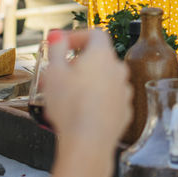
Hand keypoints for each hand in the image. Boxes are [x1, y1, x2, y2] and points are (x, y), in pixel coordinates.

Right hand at [41, 29, 131, 156]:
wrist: (89, 142)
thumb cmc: (70, 106)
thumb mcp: (53, 72)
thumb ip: (56, 49)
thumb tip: (58, 36)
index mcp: (102, 55)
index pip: (94, 34)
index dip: (77, 36)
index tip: (61, 44)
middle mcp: (118, 70)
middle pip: (98, 58)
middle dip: (76, 64)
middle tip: (56, 74)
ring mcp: (123, 91)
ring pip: (103, 80)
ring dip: (85, 83)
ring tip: (64, 96)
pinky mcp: (124, 111)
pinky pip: (108, 99)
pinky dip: (95, 100)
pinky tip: (79, 111)